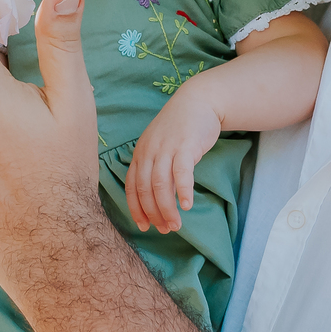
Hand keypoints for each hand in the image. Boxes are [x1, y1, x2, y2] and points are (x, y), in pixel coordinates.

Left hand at [125, 77, 221, 233]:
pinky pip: (181, 173)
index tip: (144, 227)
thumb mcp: (160, 146)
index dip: (136, 209)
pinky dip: (182, 191)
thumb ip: (155, 168)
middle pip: (145, 190)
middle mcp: (149, 152)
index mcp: (140, 154)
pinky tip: (186, 206)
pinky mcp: (185, 146)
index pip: (132, 187)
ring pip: (160, 185)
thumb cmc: (179, 128)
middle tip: (164, 230)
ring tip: (176, 225)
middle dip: (153, 214)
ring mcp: (166, 148)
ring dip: (167, 209)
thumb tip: (157, 199)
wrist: (198, 101)